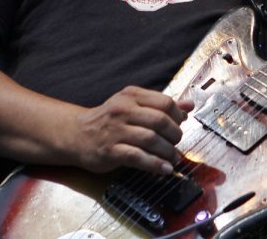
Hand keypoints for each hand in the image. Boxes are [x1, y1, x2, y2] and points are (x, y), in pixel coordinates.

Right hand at [71, 85, 194, 174]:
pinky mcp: (110, 151)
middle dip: (175, 134)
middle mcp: (123, 110)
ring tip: (174, 158)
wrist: (76, 134)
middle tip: (177, 143)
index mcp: (131, 96)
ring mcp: (116, 130)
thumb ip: (160, 105)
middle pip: (160, 120)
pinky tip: (164, 169)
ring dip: (168, 152)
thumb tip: (189, 106)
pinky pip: (138, 157)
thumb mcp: (133, 105)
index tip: (180, 125)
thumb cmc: (109, 120)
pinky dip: (155, 164)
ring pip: (151, 139)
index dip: (178, 116)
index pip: (164, 102)